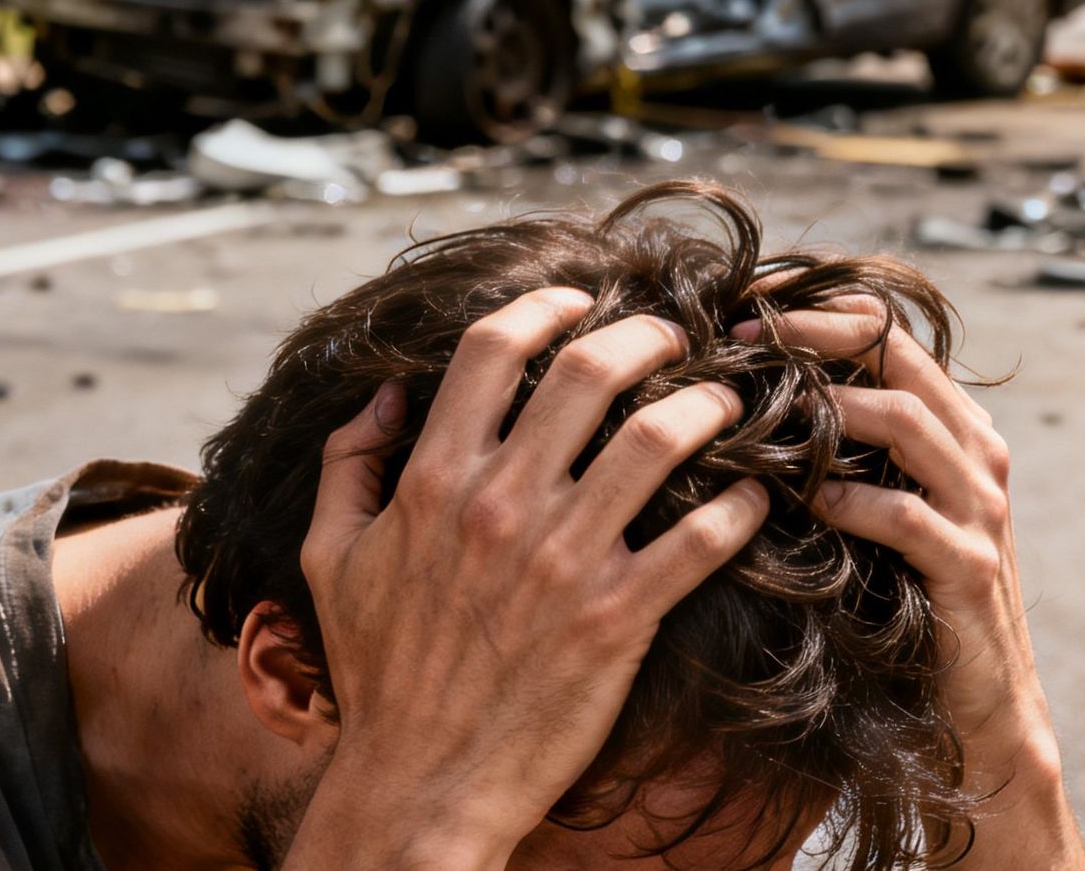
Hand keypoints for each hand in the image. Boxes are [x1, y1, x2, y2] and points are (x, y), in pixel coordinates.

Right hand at [287, 287, 767, 868]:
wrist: (420, 784)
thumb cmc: (379, 673)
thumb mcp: (329, 557)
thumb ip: (349, 463)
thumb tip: (388, 392)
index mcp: (433, 480)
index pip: (494, 350)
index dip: (545, 306)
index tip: (580, 300)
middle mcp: (500, 504)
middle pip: (591, 374)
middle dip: (646, 336)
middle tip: (675, 335)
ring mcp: (562, 560)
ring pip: (658, 441)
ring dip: (707, 406)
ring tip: (728, 401)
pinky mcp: (616, 618)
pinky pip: (700, 541)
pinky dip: (740, 508)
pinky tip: (755, 498)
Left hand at [733, 296, 1084, 868]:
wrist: (982, 705)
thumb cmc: (909, 600)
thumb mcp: (878, 508)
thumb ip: (842, 449)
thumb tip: (742, 391)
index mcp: (953, 424)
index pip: (888, 330)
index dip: (816, 303)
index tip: (744, 297)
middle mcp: (976, 450)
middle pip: (897, 356)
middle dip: (814, 334)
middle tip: (737, 334)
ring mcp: (980, 508)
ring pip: (909, 422)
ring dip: (830, 408)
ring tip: (763, 407)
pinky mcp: (970, 567)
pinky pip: (908, 517)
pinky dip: (852, 501)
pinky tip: (803, 500)